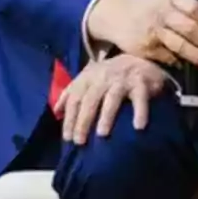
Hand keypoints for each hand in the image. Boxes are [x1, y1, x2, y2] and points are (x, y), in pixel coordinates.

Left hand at [53, 54, 169, 145]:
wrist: (139, 57)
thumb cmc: (110, 74)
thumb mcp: (89, 78)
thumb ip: (71, 92)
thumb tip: (56, 110)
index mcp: (88, 77)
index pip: (75, 98)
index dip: (70, 117)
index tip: (67, 138)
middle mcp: (103, 77)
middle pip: (90, 99)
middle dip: (83, 121)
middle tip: (80, 141)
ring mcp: (122, 79)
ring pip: (112, 98)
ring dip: (106, 116)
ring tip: (102, 134)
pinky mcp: (141, 83)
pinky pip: (140, 99)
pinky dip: (140, 112)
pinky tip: (138, 126)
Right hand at [86, 0, 197, 69]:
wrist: (114, 13)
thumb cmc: (147, 6)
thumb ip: (184, 7)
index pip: (194, 7)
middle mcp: (161, 11)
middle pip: (189, 28)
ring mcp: (153, 30)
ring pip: (180, 46)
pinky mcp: (146, 48)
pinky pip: (168, 57)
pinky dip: (179, 61)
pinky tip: (186, 64)